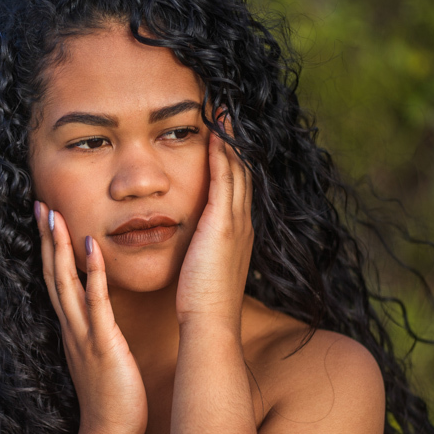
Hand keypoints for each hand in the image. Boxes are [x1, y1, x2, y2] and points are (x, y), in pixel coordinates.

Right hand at [35, 200, 147, 433]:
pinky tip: (91, 247)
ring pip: (65, 283)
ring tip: (55, 215)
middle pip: (53, 274)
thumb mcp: (100, 357)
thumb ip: (96, 333)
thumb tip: (97, 313)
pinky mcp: (103, 345)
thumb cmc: (112, 400)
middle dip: (46, 238)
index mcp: (72, 329)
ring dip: (59, 248)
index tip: (46, 217)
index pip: (56, 280)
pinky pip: (96, 304)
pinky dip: (92, 274)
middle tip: (40, 203)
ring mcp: (84, 335)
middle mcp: (72, 327)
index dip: (50, 248)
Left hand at [175, 115, 254, 328]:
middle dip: (236, 141)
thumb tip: (190, 244)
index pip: (237, 185)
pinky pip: (224, 178)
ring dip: (231, 138)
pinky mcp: (223, 223)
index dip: (232, 158)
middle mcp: (242, 222)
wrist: (209, 323)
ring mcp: (236, 221)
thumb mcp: (202, 268)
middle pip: (242, 170)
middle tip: (229, 111)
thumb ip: (199, 250)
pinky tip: (214, 132)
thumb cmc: (199, 303)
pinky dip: (222, 153)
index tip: (224, 134)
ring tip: (223, 111)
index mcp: (237, 232)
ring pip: (237, 168)